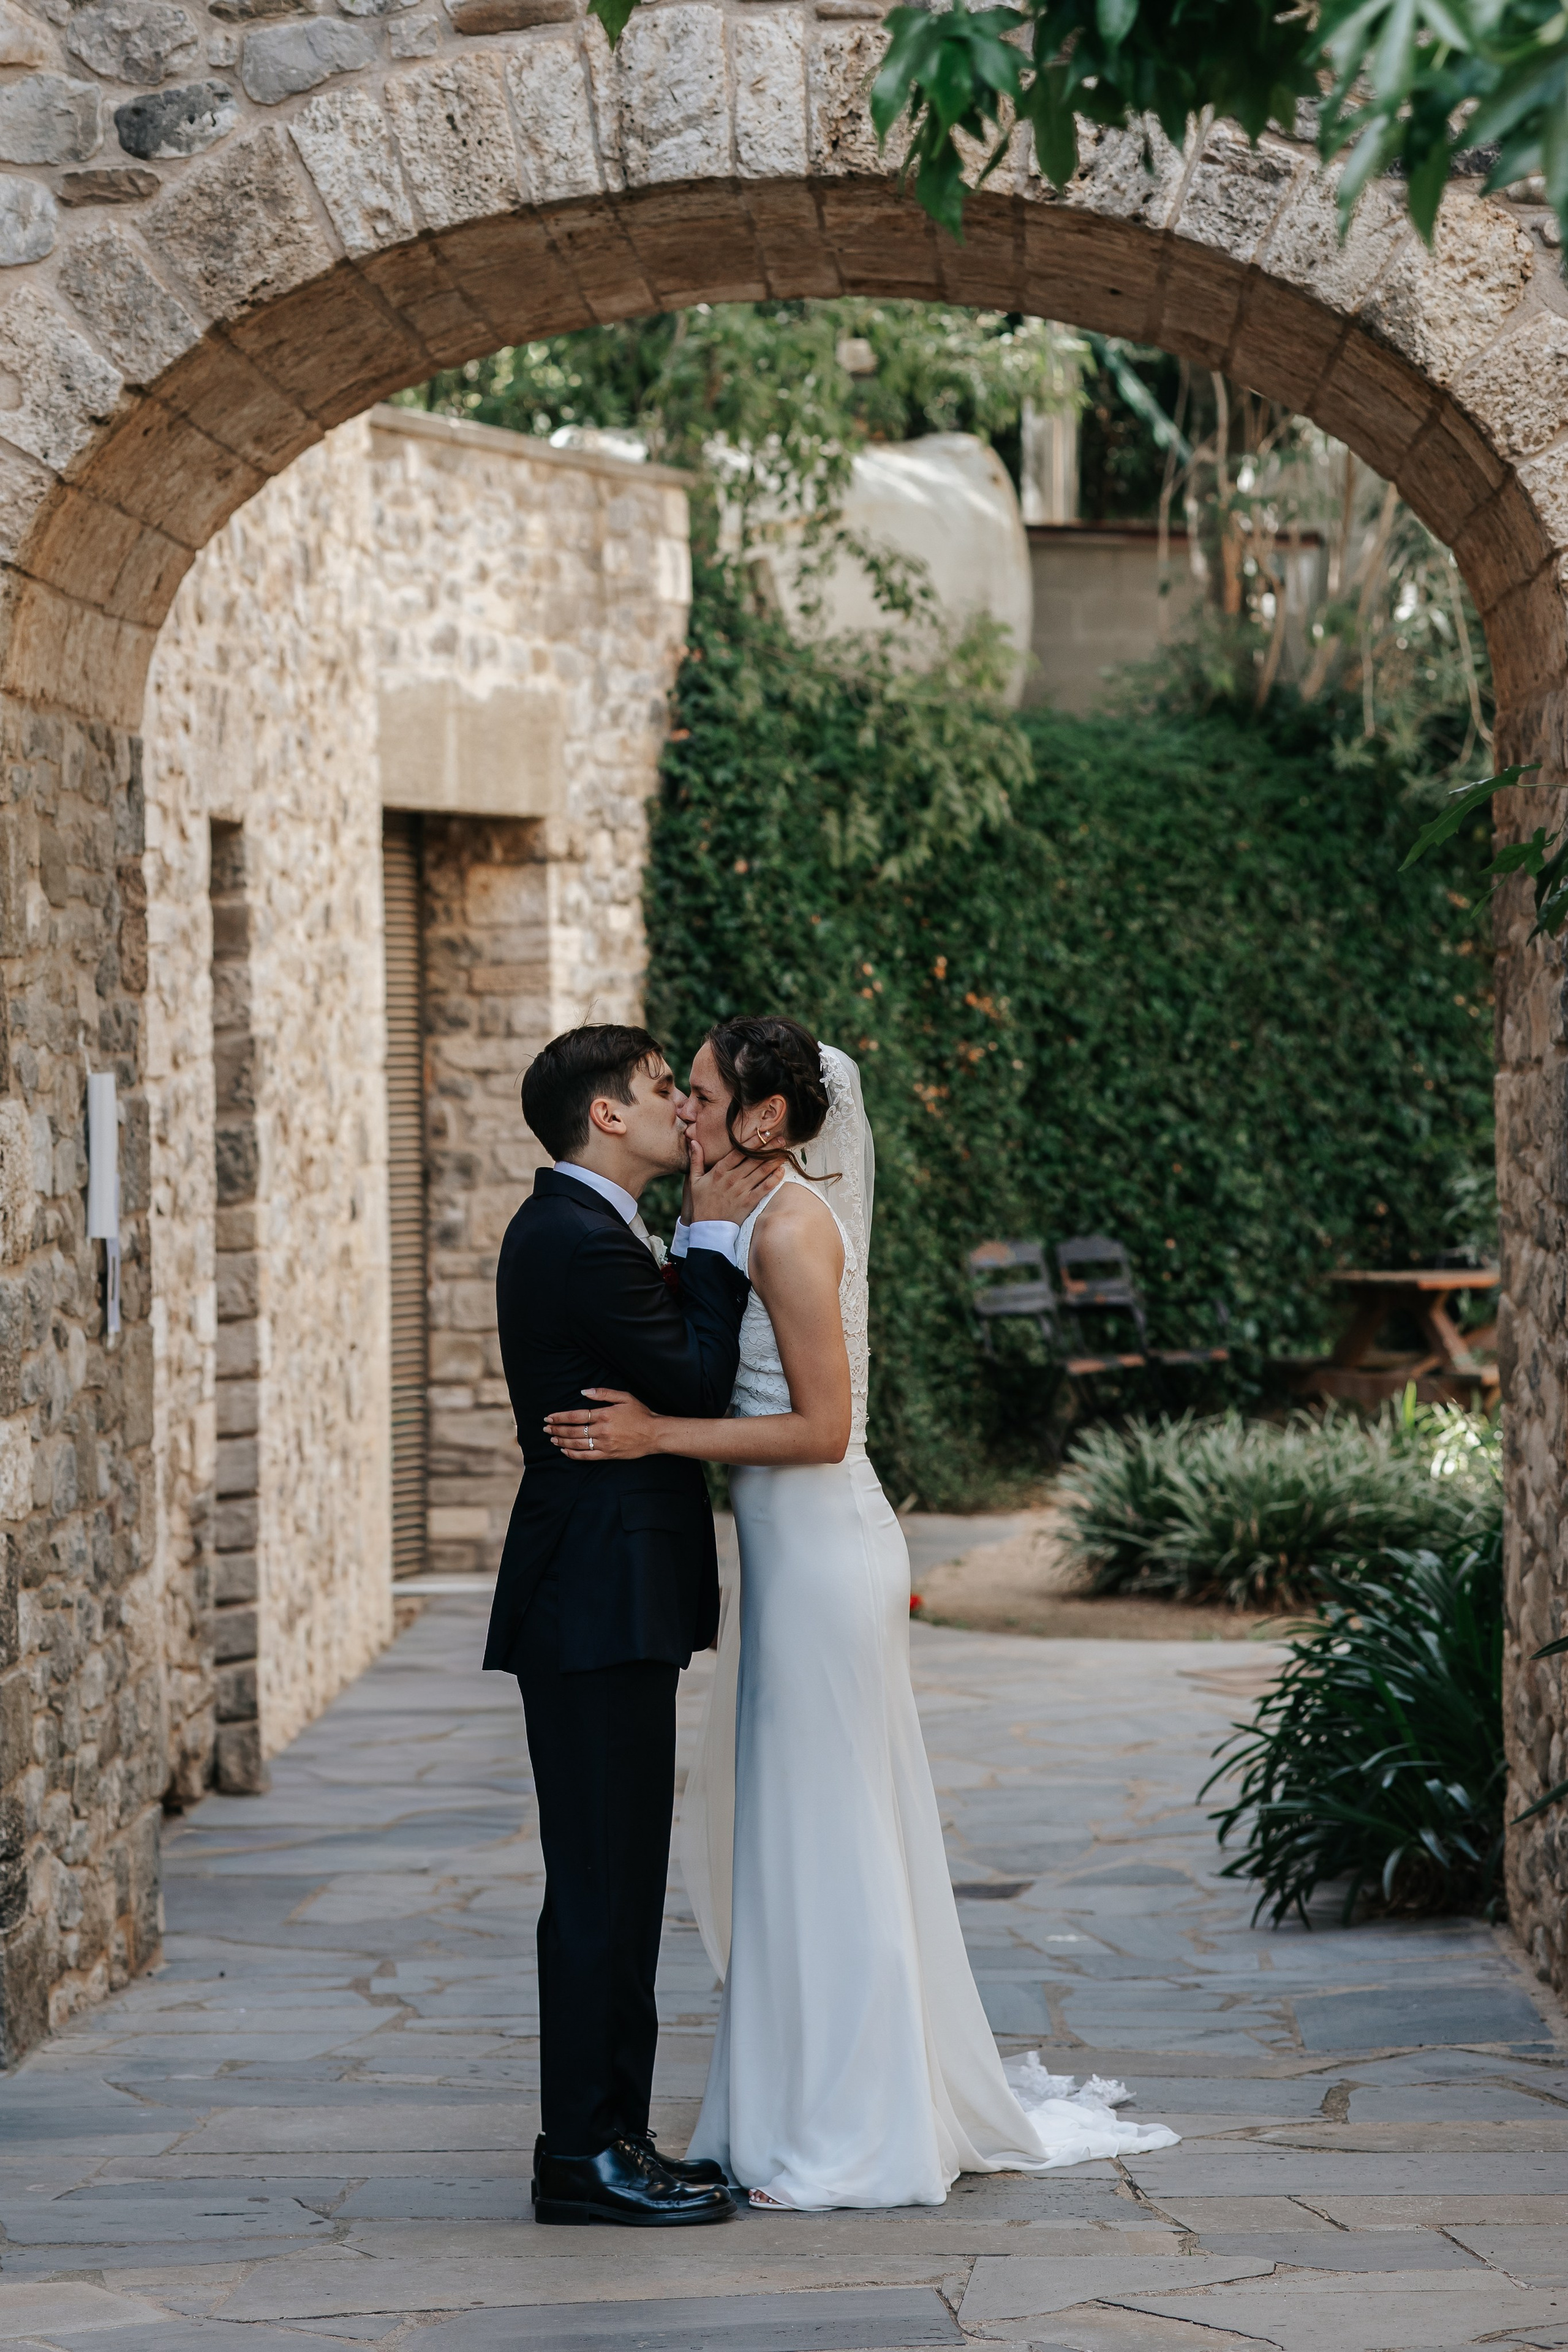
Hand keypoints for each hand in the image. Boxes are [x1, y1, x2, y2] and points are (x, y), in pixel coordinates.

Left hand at [544, 1388, 661, 1461]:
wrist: (654, 1434)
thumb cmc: (640, 1414)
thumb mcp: (624, 1397)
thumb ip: (603, 1393)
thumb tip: (584, 1391)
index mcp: (604, 1414)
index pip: (576, 1416)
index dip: (560, 1417)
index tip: (549, 1417)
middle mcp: (602, 1430)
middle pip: (573, 1430)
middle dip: (557, 1428)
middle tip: (545, 1427)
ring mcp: (604, 1444)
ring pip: (577, 1443)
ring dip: (562, 1440)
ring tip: (552, 1438)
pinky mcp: (608, 1455)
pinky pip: (586, 1456)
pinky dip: (573, 1453)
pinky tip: (565, 1450)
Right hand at [688, 1136, 780, 1226]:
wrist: (708, 1228)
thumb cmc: (701, 1203)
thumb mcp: (694, 1180)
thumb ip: (696, 1160)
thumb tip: (693, 1141)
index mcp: (719, 1171)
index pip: (739, 1151)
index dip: (753, 1141)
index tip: (764, 1133)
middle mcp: (732, 1179)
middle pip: (754, 1159)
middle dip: (769, 1147)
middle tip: (781, 1138)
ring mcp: (741, 1191)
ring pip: (761, 1171)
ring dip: (774, 1160)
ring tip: (784, 1150)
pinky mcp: (749, 1202)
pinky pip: (764, 1188)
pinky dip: (774, 1179)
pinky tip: (782, 1170)